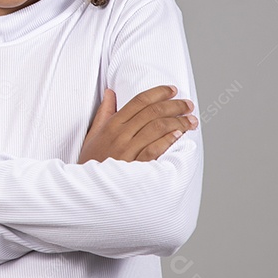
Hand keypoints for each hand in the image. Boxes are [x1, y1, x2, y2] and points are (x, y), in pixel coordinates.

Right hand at [77, 85, 197, 164]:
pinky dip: (167, 140)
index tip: (172, 90)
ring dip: (178, 122)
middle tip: (188, 105)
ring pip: (157, 128)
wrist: (87, 187)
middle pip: (152, 112)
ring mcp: (127, 151)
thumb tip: (110, 93)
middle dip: (174, 105)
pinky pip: (154, 150)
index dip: (158, 92)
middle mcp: (120, 135)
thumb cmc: (91, 161)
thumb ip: (104, 112)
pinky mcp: (134, 167)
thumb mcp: (92, 134)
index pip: (139, 101)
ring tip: (190, 121)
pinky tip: (178, 135)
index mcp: (111, 125)